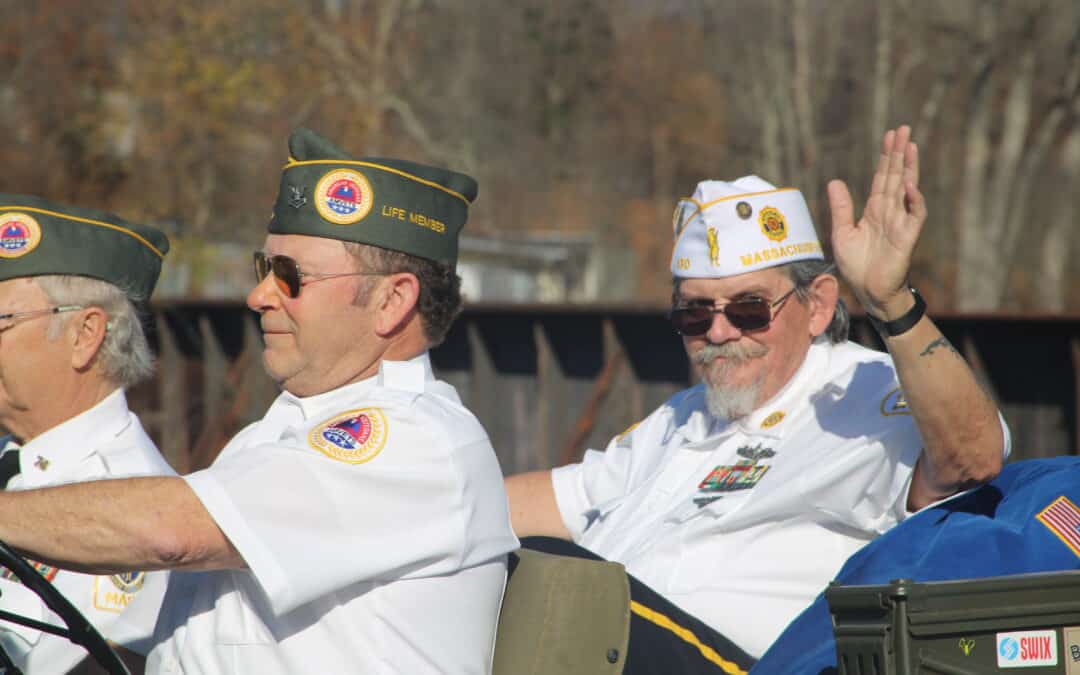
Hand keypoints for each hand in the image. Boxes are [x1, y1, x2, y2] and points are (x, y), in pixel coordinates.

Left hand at [828, 125, 926, 319]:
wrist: (868, 292)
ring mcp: (900, 222)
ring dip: (910, 168)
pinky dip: (914, 200)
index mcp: (874, 210)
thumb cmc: (857, 266)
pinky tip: (910, 185)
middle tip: (903, 129)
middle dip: (899, 153)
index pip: (882, 177)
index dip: (886, 157)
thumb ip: (841, 208)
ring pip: (907, 189)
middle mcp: (890, 212)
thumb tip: (835, 181)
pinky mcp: (907, 237)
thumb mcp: (842, 233)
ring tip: (910, 146)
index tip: (889, 136)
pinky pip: (915, 215)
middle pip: (896, 176)